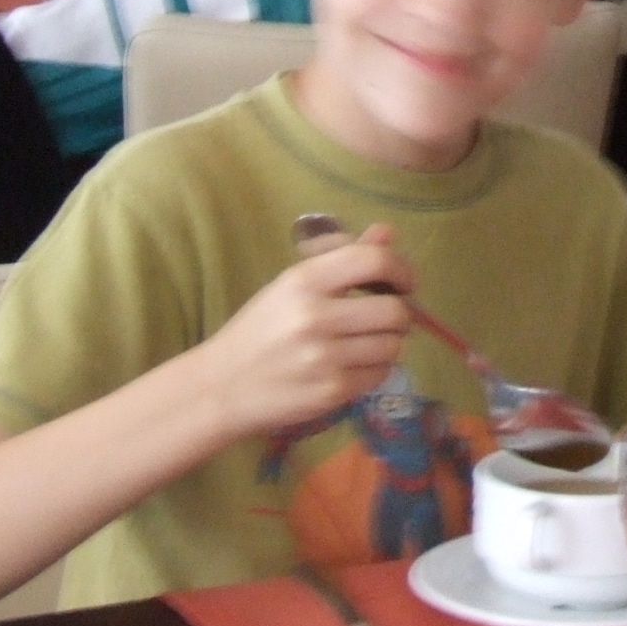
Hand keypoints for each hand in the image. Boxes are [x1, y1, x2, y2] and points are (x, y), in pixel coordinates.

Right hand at [199, 227, 413, 439]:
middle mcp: (315, 317)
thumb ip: (342, 257)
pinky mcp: (332, 392)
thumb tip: (388, 233)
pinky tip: (355, 365)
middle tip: (385, 319)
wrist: (222, 386)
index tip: (404, 282)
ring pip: (393, 345)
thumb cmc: (260, 330)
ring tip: (367, 342)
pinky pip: (381, 374)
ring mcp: (324, 358)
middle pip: (395, 310)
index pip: (374, 261)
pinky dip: (377, 368)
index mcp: (304, 281)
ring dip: (389, 343)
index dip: (402, 269)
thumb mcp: (292, 285)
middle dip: (400, 314)